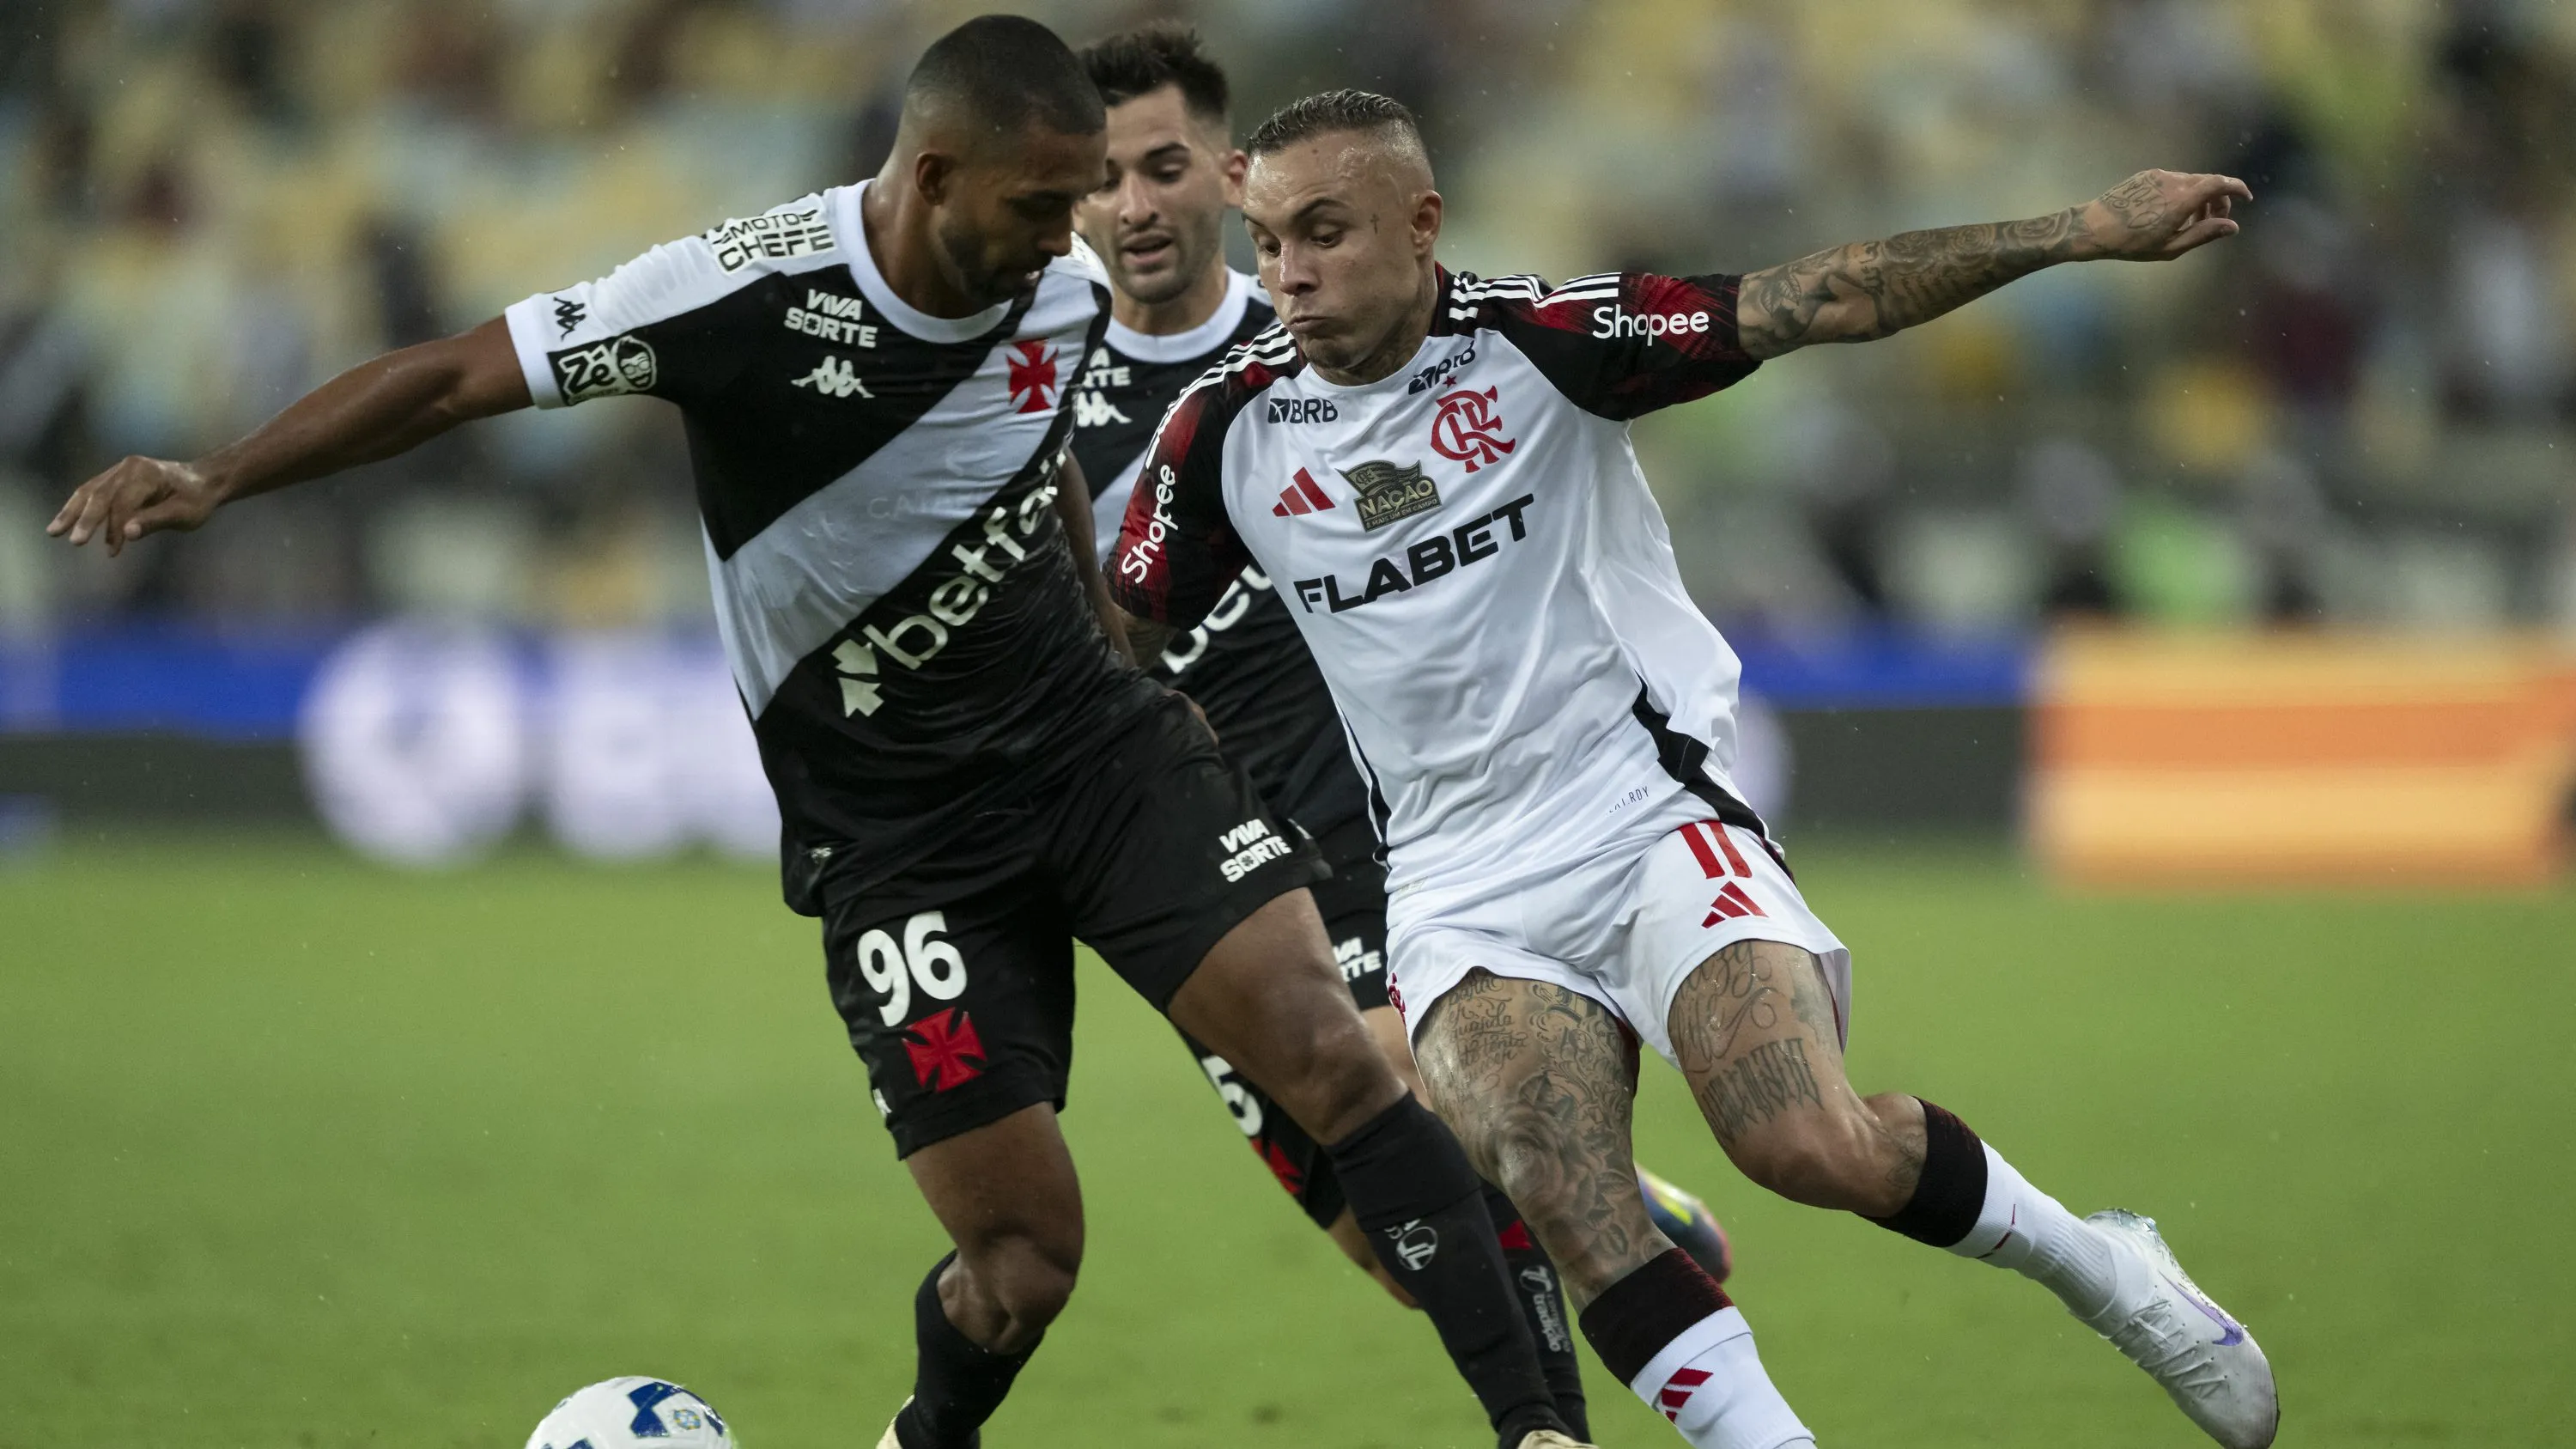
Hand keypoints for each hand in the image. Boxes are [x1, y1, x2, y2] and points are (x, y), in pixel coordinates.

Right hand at [46, 455, 225, 555]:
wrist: (202, 481)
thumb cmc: (196, 500)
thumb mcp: (184, 514)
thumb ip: (155, 522)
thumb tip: (127, 533)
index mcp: (146, 474)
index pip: (123, 503)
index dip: (115, 527)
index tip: (113, 550)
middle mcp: (129, 468)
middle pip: (100, 494)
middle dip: (85, 519)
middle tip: (73, 541)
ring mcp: (120, 470)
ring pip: (90, 491)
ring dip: (71, 512)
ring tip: (53, 531)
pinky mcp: (115, 476)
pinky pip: (93, 491)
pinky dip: (80, 507)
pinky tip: (67, 521)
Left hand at [2077, 169, 2250, 260]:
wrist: (2092, 228)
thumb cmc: (2131, 244)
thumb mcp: (2170, 248)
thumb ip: (2203, 234)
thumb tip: (2233, 226)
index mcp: (2181, 200)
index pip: (2220, 183)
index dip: (2237, 188)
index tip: (2246, 198)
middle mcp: (2173, 181)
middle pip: (2208, 182)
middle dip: (2219, 199)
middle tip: (2216, 220)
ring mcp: (2159, 175)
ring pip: (2192, 181)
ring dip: (2200, 198)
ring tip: (2191, 222)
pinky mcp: (2147, 175)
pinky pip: (2174, 180)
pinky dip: (2183, 193)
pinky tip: (2172, 213)